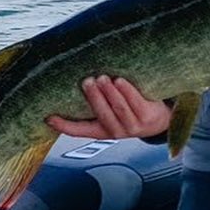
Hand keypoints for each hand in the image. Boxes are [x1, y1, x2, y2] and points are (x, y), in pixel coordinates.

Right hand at [46, 76, 171, 139]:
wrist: (161, 119)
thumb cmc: (131, 110)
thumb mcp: (111, 112)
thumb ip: (97, 103)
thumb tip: (78, 79)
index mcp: (102, 131)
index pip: (79, 131)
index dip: (63, 125)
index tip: (49, 116)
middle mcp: (116, 131)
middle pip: (101, 115)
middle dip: (93, 97)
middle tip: (87, 81)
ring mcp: (132, 126)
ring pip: (118, 108)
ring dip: (109, 92)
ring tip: (102, 78)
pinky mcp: (148, 117)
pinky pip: (136, 102)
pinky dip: (127, 90)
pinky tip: (120, 81)